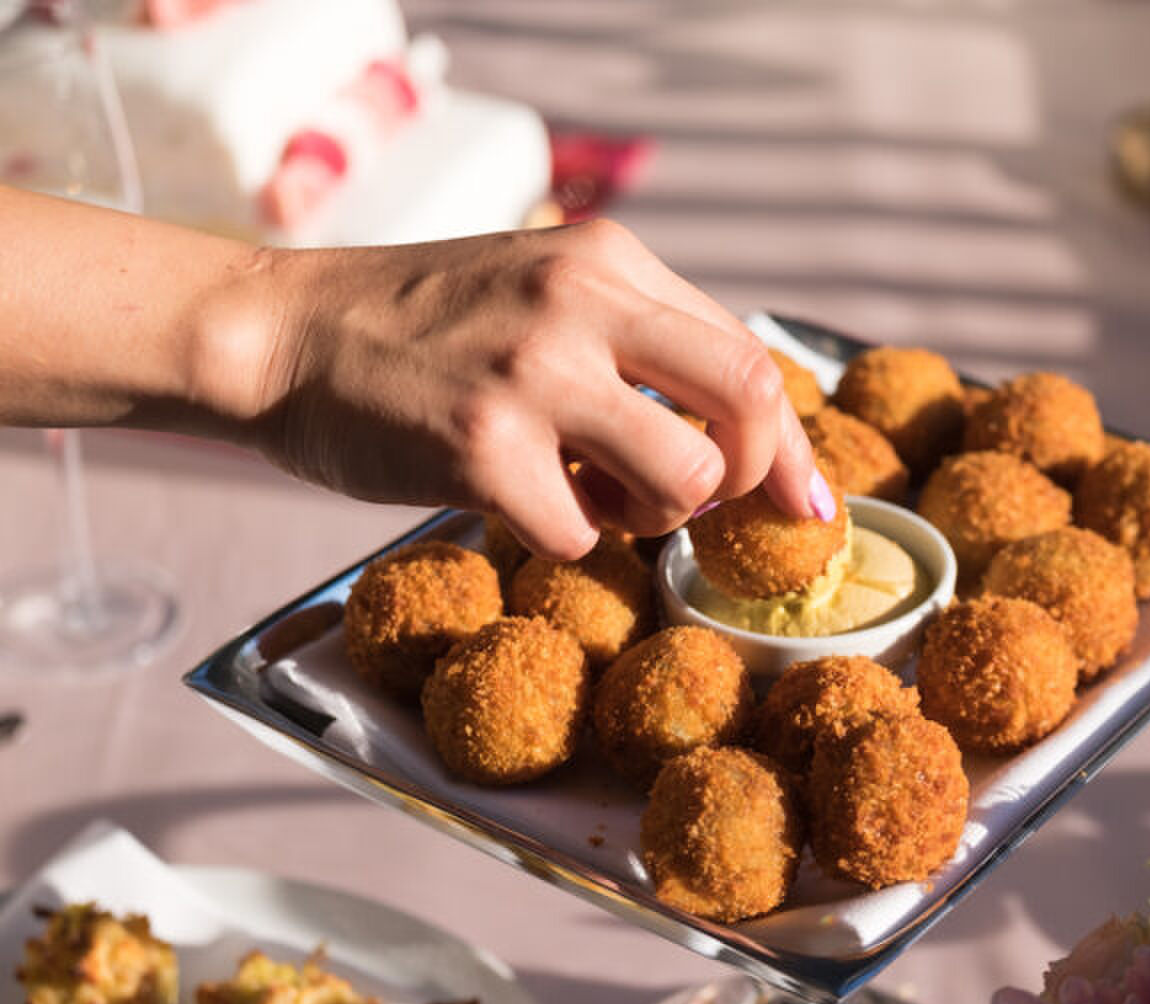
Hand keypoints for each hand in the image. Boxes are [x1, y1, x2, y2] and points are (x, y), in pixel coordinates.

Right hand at [248, 219, 819, 558]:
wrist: (282, 334)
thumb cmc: (421, 326)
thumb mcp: (541, 287)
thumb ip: (637, 336)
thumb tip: (746, 430)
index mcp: (608, 261)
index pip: (746, 356)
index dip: (791, 442)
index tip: (806, 501)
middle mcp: (581, 304)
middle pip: (748, 402)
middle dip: (755, 477)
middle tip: (715, 511)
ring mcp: (532, 376)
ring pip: (683, 481)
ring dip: (655, 515)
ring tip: (591, 493)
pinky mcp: (482, 450)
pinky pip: (583, 533)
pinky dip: (567, 537)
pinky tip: (517, 501)